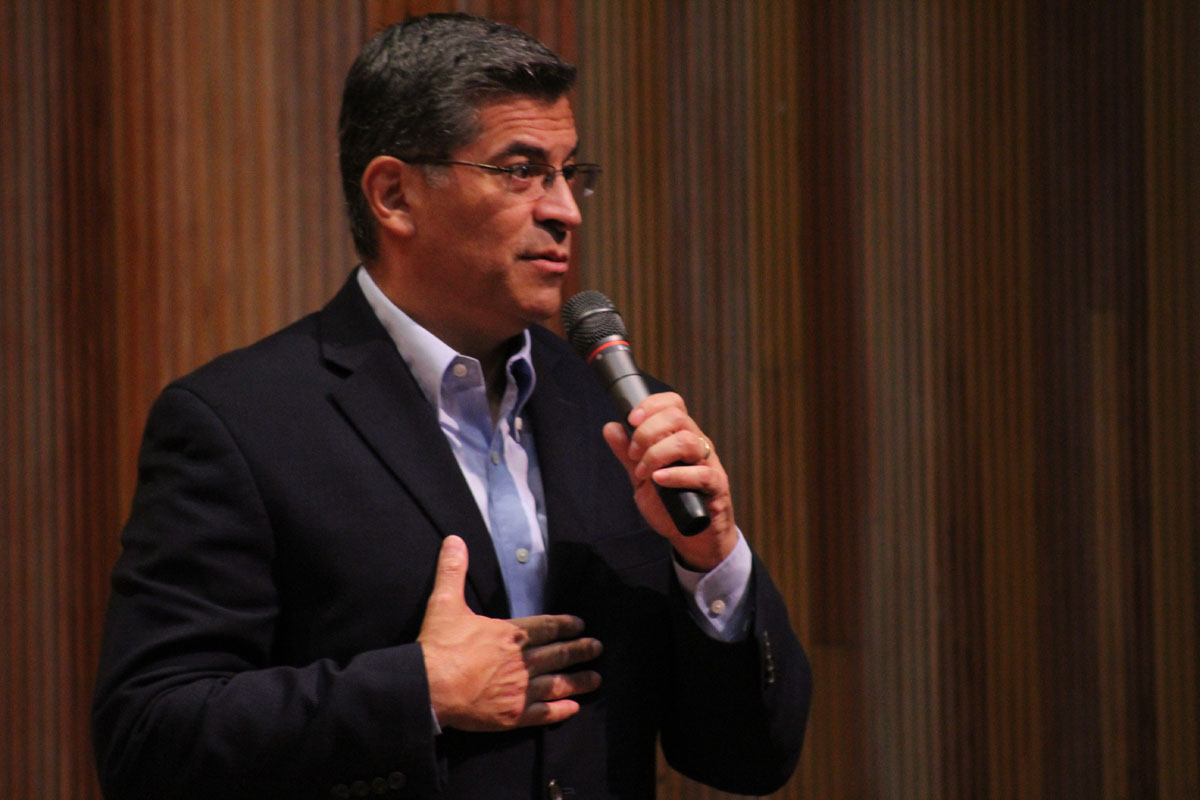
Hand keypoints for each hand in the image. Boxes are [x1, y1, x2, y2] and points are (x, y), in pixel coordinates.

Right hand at [417, 536, 601, 730]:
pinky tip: (573, 708)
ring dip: (579, 680)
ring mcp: (520, 690)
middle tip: (597, 648)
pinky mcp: (512, 715)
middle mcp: (522, 661)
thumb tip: (454, 540)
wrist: (427, 688)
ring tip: (596, 679)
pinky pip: (543, 714)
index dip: (566, 626)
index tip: (581, 625)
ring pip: (558, 684)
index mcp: (510, 634)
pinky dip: (561, 711)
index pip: (547, 627)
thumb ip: (453, 571)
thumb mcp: (445, 603)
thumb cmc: (438, 646)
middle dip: (580, 650)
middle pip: (559, 654)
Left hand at [602, 392, 737, 570]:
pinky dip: (676, 475)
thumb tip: (611, 427)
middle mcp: (698, 445)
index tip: (631, 419)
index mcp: (681, 437)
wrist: (694, 539)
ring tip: (644, 472)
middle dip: (647, 432)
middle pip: (677, 417)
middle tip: (633, 454)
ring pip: (688, 441)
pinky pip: (701, 473)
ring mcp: (709, 464)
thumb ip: (628, 454)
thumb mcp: (643, 478)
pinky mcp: (716, 487)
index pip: (673, 404)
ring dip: (657, 454)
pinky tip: (659, 480)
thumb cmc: (671, 505)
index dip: (651, 405)